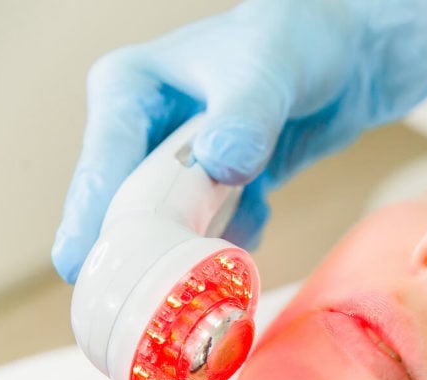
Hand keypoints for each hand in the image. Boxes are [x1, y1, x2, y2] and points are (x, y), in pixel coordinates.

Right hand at [53, 0, 426, 281]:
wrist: (346, 57)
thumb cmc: (296, 42)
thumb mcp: (267, 72)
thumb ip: (244, 119)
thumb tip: (219, 164)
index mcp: (131, 92)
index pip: (103, 163)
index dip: (91, 218)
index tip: (80, 266)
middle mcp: (148, 131)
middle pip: (128, 206)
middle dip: (145, 248)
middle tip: (156, 291)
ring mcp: (185, 163)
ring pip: (174, 226)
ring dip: (196, 251)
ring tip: (218, 263)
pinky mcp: (220, 187)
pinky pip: (218, 231)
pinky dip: (238, 239)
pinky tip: (260, 212)